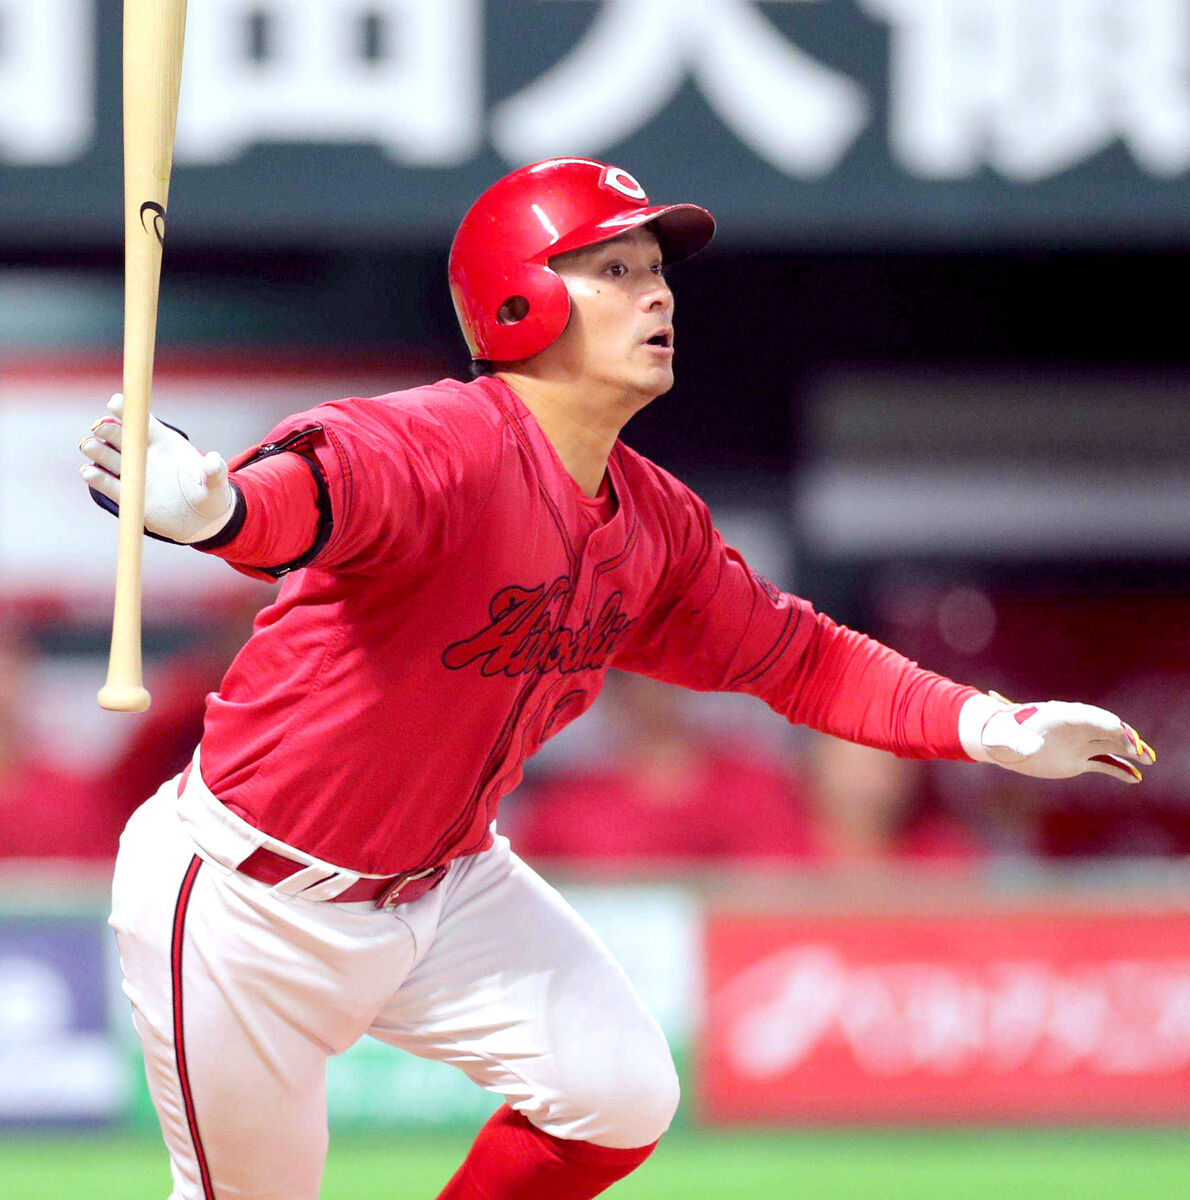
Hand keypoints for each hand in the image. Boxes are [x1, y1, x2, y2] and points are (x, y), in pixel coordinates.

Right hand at [79, 393, 235, 543]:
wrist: (202, 521)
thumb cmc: (210, 494)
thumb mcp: (216, 484)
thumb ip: (214, 471)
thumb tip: (214, 460)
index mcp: (165, 443)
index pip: (144, 422)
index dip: (129, 411)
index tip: (114, 400)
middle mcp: (145, 455)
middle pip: (122, 437)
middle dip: (109, 430)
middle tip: (100, 428)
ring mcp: (135, 475)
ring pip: (109, 457)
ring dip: (96, 450)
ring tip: (88, 445)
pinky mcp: (129, 496)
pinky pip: (108, 484)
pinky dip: (96, 478)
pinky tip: (88, 472)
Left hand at [959, 692, 1154, 784]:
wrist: (1002, 742)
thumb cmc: (1001, 733)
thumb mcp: (1006, 736)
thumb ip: (1019, 740)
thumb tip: (1033, 748)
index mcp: (1059, 715)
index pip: (1088, 716)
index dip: (1104, 722)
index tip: (1119, 731)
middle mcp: (1074, 728)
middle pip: (1105, 729)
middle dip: (1124, 736)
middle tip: (1140, 749)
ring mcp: (1079, 744)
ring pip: (1110, 746)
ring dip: (1129, 752)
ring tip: (1148, 760)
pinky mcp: (1078, 760)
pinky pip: (1103, 764)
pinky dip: (1119, 770)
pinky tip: (1134, 778)